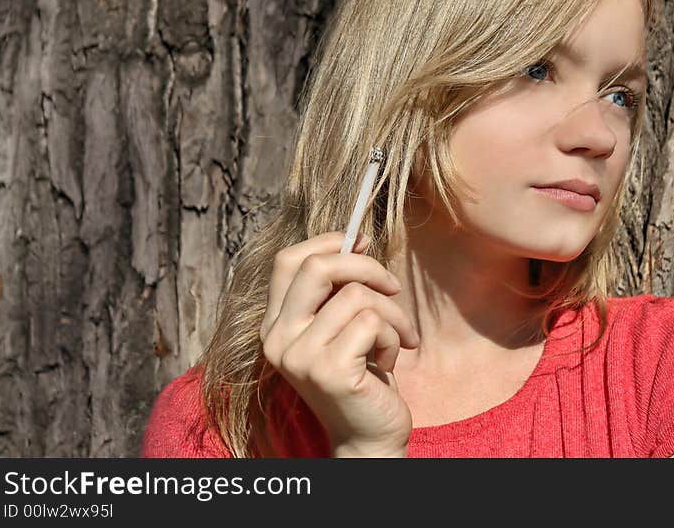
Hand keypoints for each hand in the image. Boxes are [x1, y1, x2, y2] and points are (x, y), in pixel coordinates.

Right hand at [260, 231, 418, 456]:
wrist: (369, 436)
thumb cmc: (361, 376)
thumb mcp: (342, 326)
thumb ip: (337, 290)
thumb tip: (355, 238)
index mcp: (276, 324)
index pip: (287, 261)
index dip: (327, 242)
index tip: (362, 243)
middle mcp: (278, 339)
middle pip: (317, 268)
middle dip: (366, 267)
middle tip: (392, 287)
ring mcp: (301, 356)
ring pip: (357, 296)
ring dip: (392, 314)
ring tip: (397, 338)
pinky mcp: (330, 371)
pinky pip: (372, 323)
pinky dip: (394, 336)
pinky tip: (391, 360)